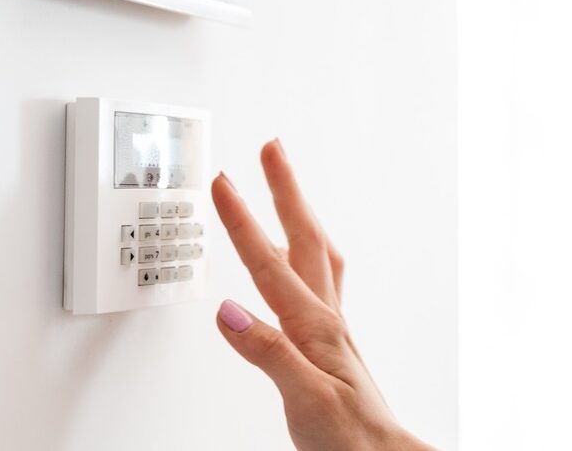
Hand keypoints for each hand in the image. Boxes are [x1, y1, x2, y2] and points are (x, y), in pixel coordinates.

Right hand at [211, 138, 434, 450]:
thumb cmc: (349, 437)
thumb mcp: (304, 398)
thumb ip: (268, 353)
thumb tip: (228, 311)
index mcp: (315, 327)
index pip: (270, 263)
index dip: (243, 221)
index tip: (222, 182)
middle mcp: (327, 319)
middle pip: (305, 239)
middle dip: (286, 190)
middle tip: (271, 149)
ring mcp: (332, 329)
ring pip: (317, 254)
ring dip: (300, 214)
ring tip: (287, 184)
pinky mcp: (332, 344)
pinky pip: (320, 281)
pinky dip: (307, 254)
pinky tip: (301, 259)